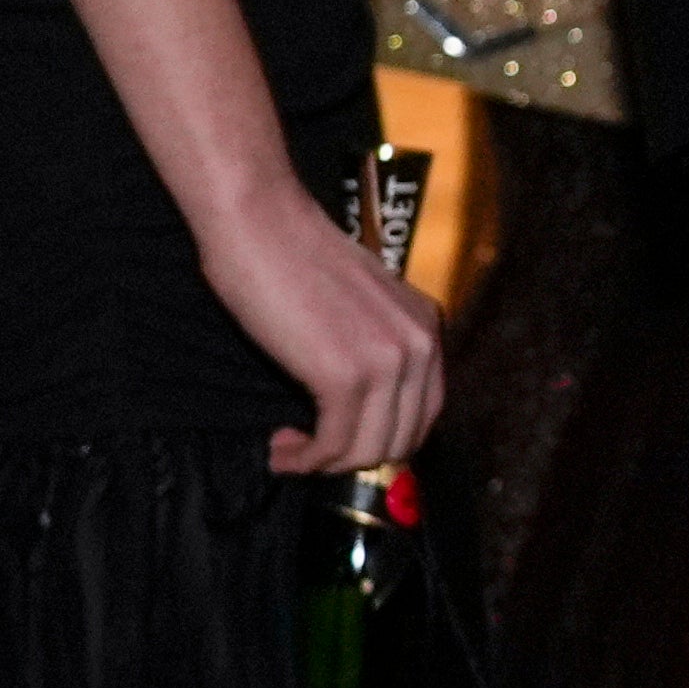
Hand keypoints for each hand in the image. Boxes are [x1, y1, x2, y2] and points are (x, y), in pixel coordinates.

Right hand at [202, 185, 444, 474]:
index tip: (343, 444)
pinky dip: (305, 459)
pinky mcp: (346, 375)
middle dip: (355, 457)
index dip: (383, 439)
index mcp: (426, 325)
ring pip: (369, 450)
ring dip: (325, 464)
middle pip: (403, 438)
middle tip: (312, 453)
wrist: (262, 223)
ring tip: (291, 450)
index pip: (425, 412)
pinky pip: (334, 445)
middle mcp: (420, 343)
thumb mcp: (361, 306)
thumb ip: (376, 346)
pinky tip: (281, 448)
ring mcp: (388, 360)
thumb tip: (366, 408)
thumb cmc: (295, 259)